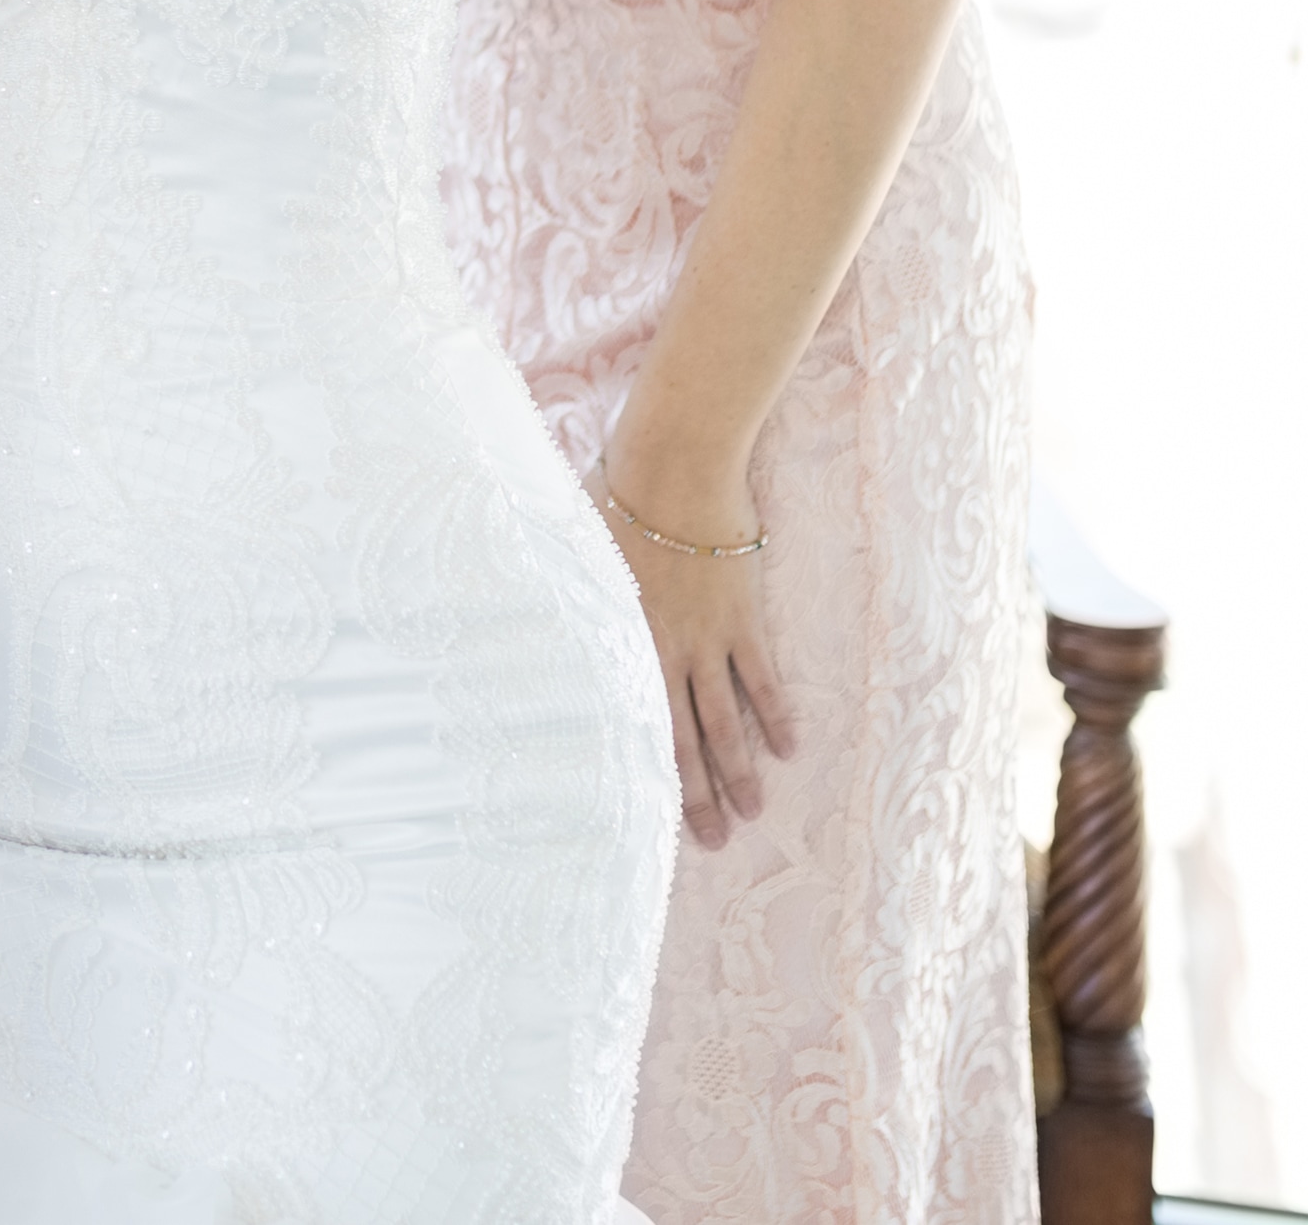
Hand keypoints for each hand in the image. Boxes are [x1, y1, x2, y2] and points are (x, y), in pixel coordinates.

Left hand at [597, 452, 794, 853]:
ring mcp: (708, 638)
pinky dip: (775, 713)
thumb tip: (519, 590)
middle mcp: (663, 652)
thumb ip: (564, 586)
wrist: (674, 466)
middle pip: (682, 739)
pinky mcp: (742, 617)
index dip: (639, 769)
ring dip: (740, 769)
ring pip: (725, 720)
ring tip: (753, 810)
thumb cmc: (613, 496)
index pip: (629, 722)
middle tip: (714, 840)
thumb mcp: (573, 549)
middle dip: (698, 794)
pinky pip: (762, 677)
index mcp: (618, 641)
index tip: (643, 812)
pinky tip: (788, 748)